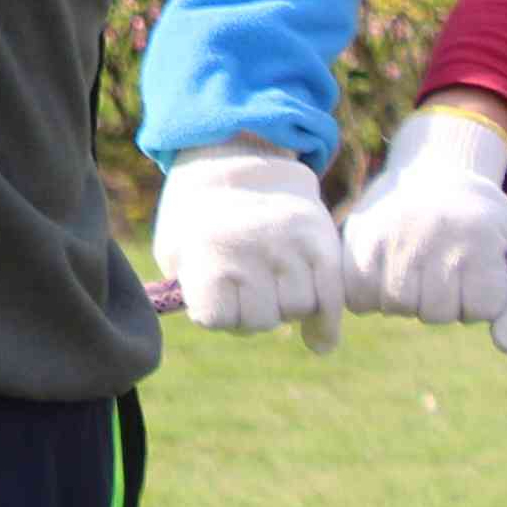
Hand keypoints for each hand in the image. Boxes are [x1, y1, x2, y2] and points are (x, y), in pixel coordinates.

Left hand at [154, 136, 343, 350]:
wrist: (236, 165)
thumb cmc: (201, 223)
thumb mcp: (174, 250)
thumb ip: (195, 295)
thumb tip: (234, 328)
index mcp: (207, 246)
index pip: (215, 318)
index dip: (217, 313)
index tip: (215, 296)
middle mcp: (250, 244)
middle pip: (261, 320)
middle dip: (253, 312)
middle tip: (246, 285)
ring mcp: (289, 242)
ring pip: (298, 309)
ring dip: (285, 306)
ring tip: (271, 281)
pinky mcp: (322, 240)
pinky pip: (331, 299)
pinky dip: (326, 325)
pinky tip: (319, 341)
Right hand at [340, 103, 506, 355]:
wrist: (433, 173)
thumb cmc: (480, 228)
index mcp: (479, 238)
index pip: (481, 309)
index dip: (481, 300)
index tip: (478, 273)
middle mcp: (434, 232)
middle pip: (435, 312)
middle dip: (442, 302)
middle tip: (441, 271)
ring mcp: (392, 234)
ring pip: (396, 306)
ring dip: (406, 300)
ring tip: (413, 272)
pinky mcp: (357, 237)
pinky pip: (359, 296)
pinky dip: (369, 295)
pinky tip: (384, 275)